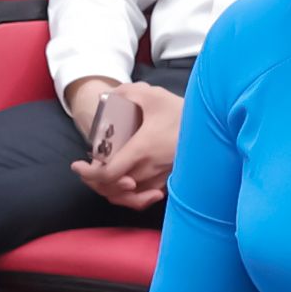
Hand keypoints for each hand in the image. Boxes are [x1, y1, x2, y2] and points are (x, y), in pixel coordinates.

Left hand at [66, 82, 179, 205]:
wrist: (212, 130)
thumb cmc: (183, 113)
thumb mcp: (154, 96)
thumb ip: (128, 93)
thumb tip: (108, 96)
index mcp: (142, 150)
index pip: (108, 174)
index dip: (87, 174)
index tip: (78, 165)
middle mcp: (150, 169)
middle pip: (113, 189)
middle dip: (95, 180)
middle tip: (88, 168)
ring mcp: (160, 179)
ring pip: (127, 197)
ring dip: (111, 190)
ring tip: (104, 177)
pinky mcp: (169, 183)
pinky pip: (144, 198)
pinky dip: (130, 196)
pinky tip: (126, 185)